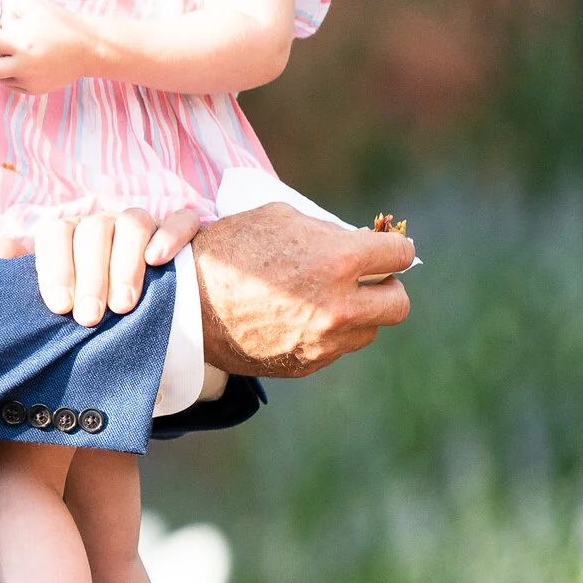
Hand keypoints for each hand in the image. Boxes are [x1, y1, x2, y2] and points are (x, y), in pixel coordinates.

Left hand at [0, 0, 96, 93]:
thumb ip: (7, 6)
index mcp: (20, 43)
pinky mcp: (35, 90)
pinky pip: (9, 84)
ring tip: (5, 48)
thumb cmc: (60, 22)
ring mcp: (28, 81)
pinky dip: (5, 73)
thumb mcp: (32, 3)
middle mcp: (22, 66)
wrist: (90, 48)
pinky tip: (13, 60)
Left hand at [9, 205, 202, 326]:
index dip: (55, 268)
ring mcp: (142, 222)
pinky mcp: (179, 229)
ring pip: (132, 224)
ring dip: (126, 263)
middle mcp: (104, 222)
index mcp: (70, 233)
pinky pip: (179, 219)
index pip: (56, 234)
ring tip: (123, 305)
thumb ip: (23, 272)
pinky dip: (170, 234)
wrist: (141, 306)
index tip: (60, 307)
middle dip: (90, 277)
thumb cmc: (85, 300)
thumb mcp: (54, 291)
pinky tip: (158, 259)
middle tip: (89, 318)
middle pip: (93, 231)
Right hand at [194, 203, 415, 376]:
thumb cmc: (227, 252)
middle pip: (398, 303)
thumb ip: (328, 231)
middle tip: (366, 279)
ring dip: (357, 314)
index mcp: (337, 261)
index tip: (383, 249)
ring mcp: (324, 342)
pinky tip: (295, 318)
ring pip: (369, 330)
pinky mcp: (306, 364)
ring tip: (324, 299)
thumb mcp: (278, 218)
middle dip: (387, 287)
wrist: (182, 304)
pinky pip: (335, 349)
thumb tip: (359, 240)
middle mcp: (339, 306)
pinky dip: (326, 334)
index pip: (399, 255)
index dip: (392, 248)